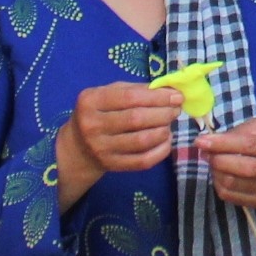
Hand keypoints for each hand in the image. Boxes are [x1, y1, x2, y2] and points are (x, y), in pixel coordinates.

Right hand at [57, 81, 178, 206]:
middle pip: (137, 119)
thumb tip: (169, 90)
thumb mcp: (108, 93)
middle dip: (164, 113)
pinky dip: (161, 150)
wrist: (78, 147)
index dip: (158, 97)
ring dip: (164, 131)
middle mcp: (93, 125)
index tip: (177, 96)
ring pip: (142, 140)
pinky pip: (143, 160)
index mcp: (91, 101)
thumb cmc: (99, 113)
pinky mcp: (112, 165)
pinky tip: (166, 141)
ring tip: (169, 124)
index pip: (130, 97)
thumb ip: (136, 89)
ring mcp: (101, 148)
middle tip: (176, 110)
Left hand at [198, 119, 255, 211]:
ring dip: (216, 172)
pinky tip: (219, 174)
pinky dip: (218, 184)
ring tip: (212, 162)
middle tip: (205, 153)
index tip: (201, 141)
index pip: (250, 145)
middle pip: (244, 168)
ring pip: (234, 183)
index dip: (223, 143)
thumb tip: (214, 141)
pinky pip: (231, 196)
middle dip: (218, 160)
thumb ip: (240, 131)